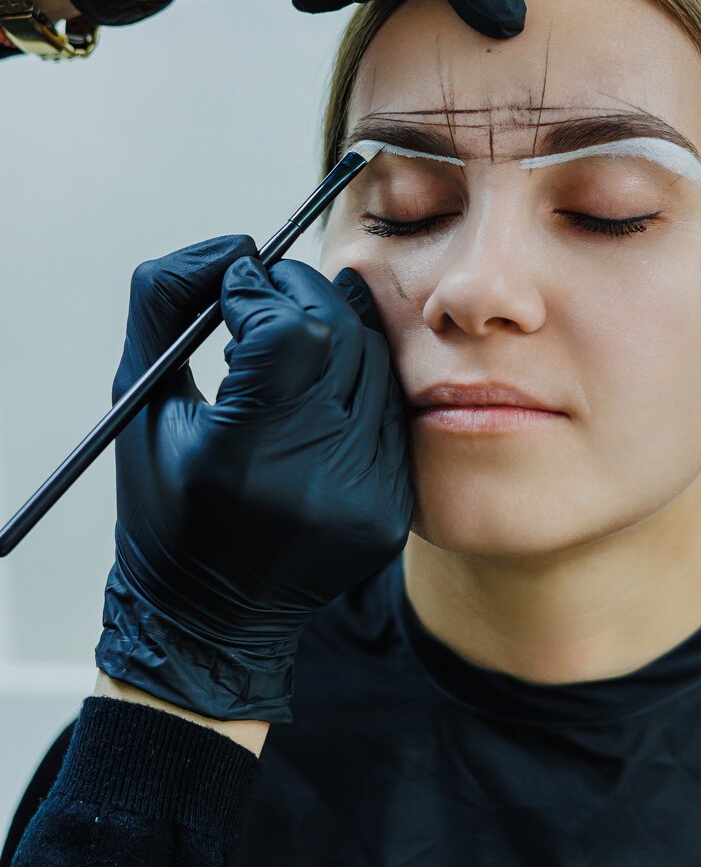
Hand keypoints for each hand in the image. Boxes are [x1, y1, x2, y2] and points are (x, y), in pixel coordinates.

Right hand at [95, 235, 414, 722]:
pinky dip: (357, 383)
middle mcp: (317, 481)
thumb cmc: (166, 506)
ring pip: (375, 364)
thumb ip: (167, 302)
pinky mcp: (394, 509)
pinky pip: (391, 410)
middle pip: (342, 335)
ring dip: (333, 331)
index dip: (263, 291)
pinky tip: (318, 392)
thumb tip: (234, 248)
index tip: (237, 289)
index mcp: (243, 460)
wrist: (215, 618)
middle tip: (267, 293)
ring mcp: (367, 499)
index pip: (291, 331)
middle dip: (301, 294)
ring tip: (287, 345)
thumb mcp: (140, 399)